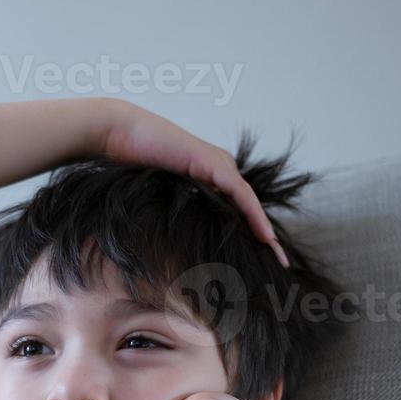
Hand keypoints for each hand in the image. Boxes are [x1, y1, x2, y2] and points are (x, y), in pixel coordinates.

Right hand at [99, 100, 289, 268]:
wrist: (118, 135)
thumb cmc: (131, 164)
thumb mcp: (160, 195)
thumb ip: (176, 210)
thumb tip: (176, 245)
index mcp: (209, 176)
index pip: (239, 209)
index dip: (252, 233)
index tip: (264, 260)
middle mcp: (219, 168)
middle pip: (249, 207)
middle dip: (266, 237)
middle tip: (282, 263)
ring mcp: (218, 164)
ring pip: (249, 202)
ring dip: (264, 230)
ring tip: (277, 256)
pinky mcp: (211, 162)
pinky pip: (238, 193)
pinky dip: (253, 215)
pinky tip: (263, 235)